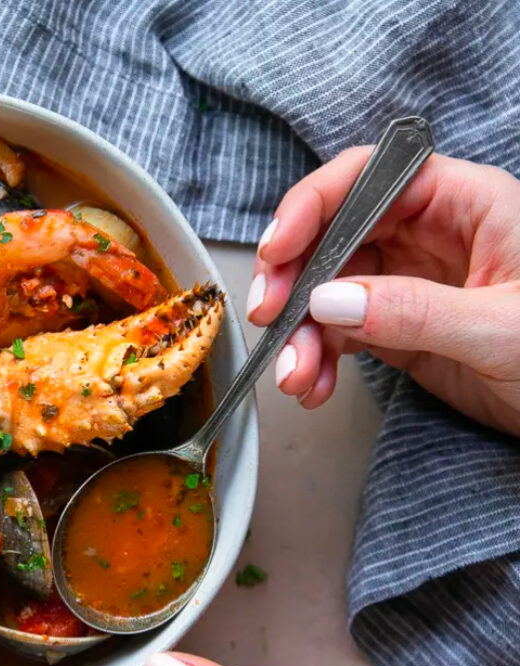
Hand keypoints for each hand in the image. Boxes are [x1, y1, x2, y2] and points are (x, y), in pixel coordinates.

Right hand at [246, 150, 519, 435]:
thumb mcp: (502, 328)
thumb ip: (415, 311)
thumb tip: (329, 299)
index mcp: (467, 205)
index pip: (372, 178)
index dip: (316, 205)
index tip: (279, 249)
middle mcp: (431, 235)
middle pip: (336, 233)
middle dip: (295, 277)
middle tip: (272, 317)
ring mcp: (412, 283)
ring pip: (329, 289)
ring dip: (300, 332)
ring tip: (296, 376)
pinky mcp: (400, 327)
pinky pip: (340, 331)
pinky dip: (316, 358)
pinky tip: (313, 385)